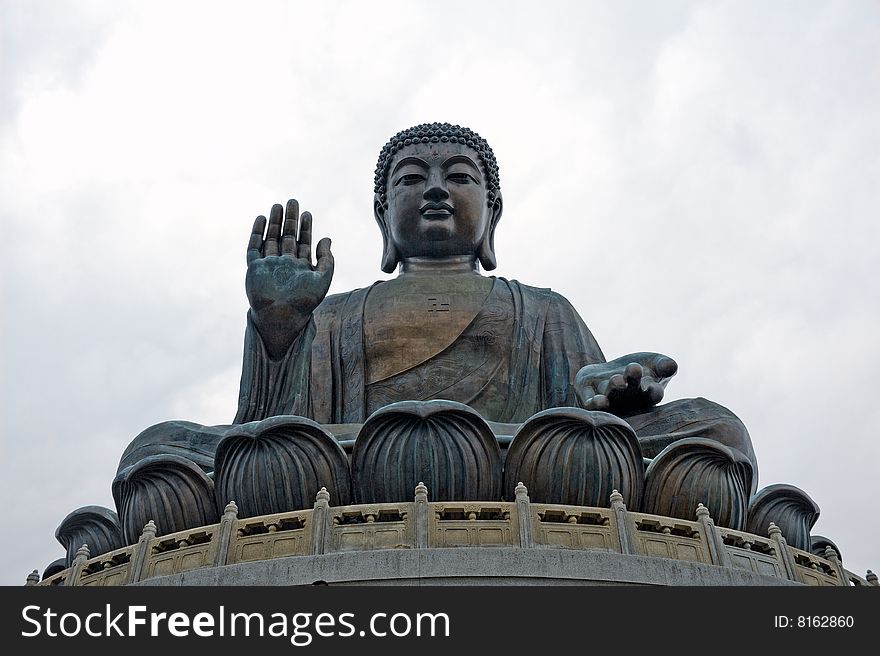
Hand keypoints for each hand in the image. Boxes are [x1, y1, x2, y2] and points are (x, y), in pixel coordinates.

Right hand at [245, 199, 333, 358]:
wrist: (282, 316)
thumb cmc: (304, 303)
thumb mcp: (322, 280)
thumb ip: (327, 260)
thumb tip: (327, 238)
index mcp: (300, 268)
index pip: (303, 243)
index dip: (306, 228)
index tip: (308, 213)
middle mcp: (284, 264)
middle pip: (287, 237)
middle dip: (290, 220)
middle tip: (293, 201)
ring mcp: (269, 265)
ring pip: (271, 238)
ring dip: (274, 222)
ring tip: (278, 205)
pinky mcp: (255, 268)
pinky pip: (254, 247)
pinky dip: (257, 233)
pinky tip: (261, 219)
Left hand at [574, 352, 677, 415]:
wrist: (608, 374)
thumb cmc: (638, 370)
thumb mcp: (654, 363)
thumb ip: (664, 365)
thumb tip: (671, 365)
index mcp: (646, 394)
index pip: (653, 394)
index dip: (653, 391)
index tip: (653, 385)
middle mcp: (628, 400)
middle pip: (630, 392)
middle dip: (632, 382)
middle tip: (634, 369)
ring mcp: (608, 399)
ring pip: (611, 396)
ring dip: (614, 390)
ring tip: (617, 380)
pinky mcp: (588, 397)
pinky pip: (591, 403)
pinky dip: (594, 403)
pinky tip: (598, 401)